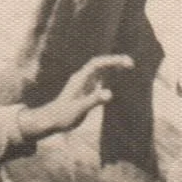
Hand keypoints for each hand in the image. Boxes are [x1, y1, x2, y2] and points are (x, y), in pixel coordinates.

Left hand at [18, 55, 133, 138]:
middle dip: (115, 62)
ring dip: (113, 67)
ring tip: (128, 66)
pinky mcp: (85, 91)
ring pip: (100, 71)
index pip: (97, 64)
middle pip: (100, 64)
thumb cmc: (63, 115)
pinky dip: (109, 76)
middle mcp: (82, 78)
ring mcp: (83, 84)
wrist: (51, 120)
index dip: (111, 61)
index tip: (125, 63)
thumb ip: (94, 100)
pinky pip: (99, 79)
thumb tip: (109, 93)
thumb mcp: (80, 109)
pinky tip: (116, 78)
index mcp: (80, 79)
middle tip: (131, 64)